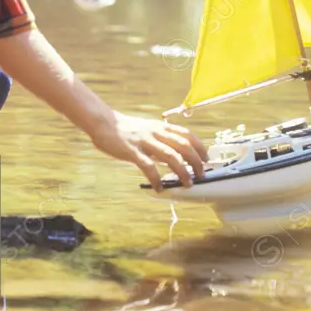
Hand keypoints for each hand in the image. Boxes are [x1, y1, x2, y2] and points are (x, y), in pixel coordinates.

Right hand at [90, 111, 208, 191]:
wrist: (103, 122)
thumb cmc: (125, 128)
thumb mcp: (147, 129)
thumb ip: (160, 140)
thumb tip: (174, 155)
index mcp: (160, 127)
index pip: (186, 134)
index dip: (199, 146)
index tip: (207, 158)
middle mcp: (155, 132)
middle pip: (183, 145)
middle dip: (196, 161)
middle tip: (201, 174)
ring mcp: (144, 141)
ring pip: (170, 156)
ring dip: (182, 171)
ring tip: (187, 184)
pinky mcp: (132, 151)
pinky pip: (148, 166)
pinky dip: (156, 179)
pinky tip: (159, 188)